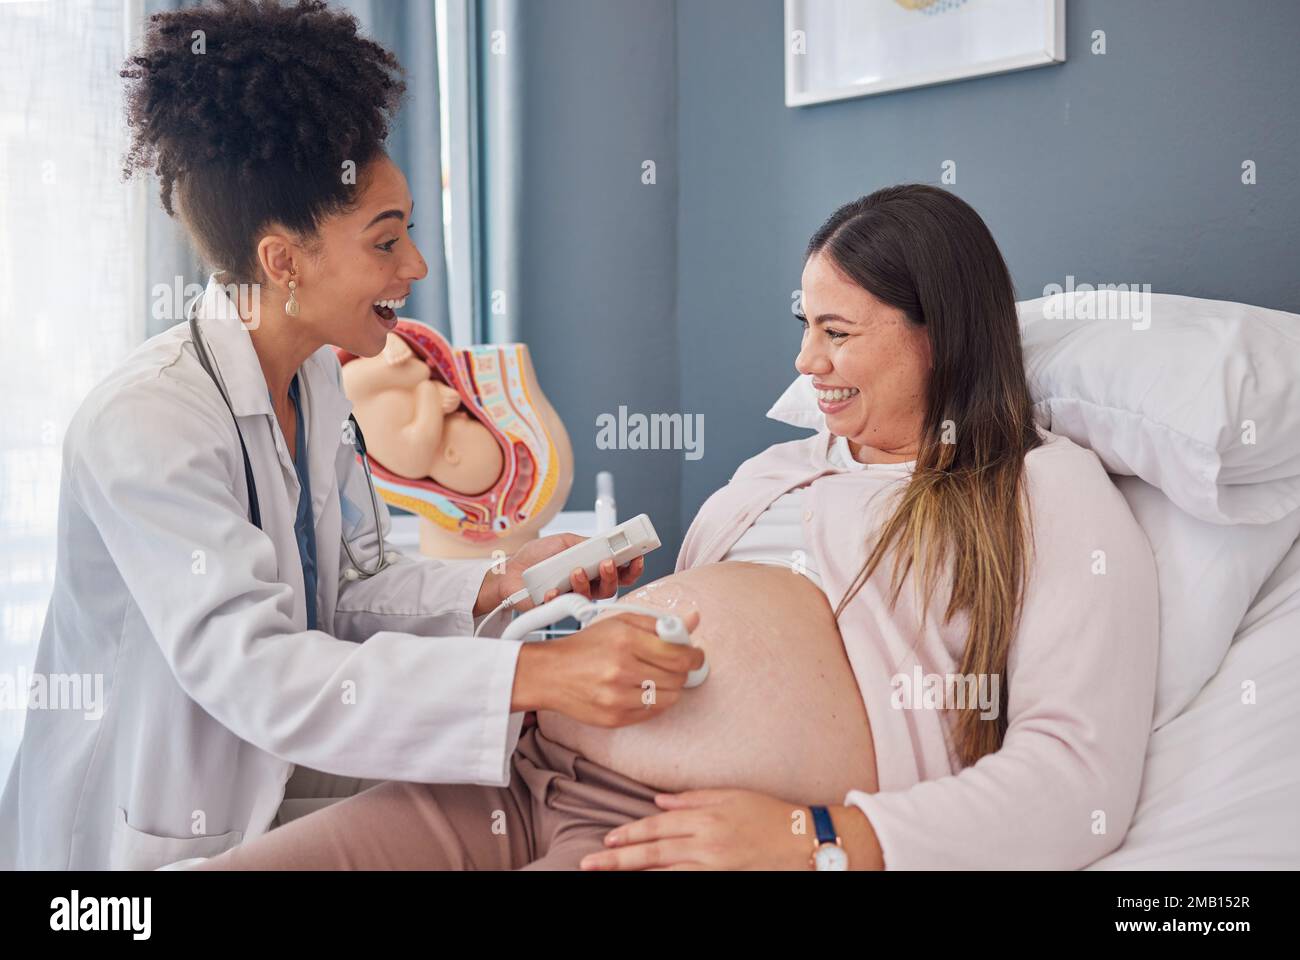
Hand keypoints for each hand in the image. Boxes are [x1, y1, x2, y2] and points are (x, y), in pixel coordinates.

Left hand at [475, 533, 645, 615]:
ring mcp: (572, 597)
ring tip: (576, 570)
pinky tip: (551, 589)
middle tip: (607, 563)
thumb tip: (606, 543)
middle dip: (612, 576)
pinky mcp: (556, 608)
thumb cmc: (536, 556)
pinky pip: (562, 606)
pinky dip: (556, 596)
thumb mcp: (564, 542)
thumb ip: (586, 543)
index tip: (636, 557)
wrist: (507, 570)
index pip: (619, 571)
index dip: (631, 567)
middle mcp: (586, 585)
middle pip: (611, 587)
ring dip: (585, 583)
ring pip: (590, 597)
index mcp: (592, 567)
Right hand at [511, 609, 702, 723]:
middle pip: (678, 678)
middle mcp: (621, 669)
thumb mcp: (621, 623)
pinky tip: (641, 691)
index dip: (695, 656)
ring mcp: (617, 697)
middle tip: (674, 665)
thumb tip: (694, 620)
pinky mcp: (614, 718)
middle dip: (681, 671)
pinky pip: (652, 714)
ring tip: (656, 678)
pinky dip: (653, 703)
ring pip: (669, 698)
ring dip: (669, 688)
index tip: (695, 655)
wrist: (549, 673)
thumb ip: (659, 622)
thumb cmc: (587, 645)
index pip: (679, 655)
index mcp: (626, 640)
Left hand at [579, 790, 866, 870]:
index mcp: (704, 818)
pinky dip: (664, 885)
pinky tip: (648, 885)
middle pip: (651, 853)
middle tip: (588, 864)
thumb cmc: (768, 813)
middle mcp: (704, 844)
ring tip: (607, 876)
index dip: (628, 834)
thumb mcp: (729, 795)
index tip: (606, 840)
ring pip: (663, 873)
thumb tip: (657, 802)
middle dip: (617, 859)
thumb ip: (691, 799)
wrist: (803, 840)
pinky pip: (685, 885)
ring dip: (633, 875)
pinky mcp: (722, 882)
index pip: (656, 827)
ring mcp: (713, 867)